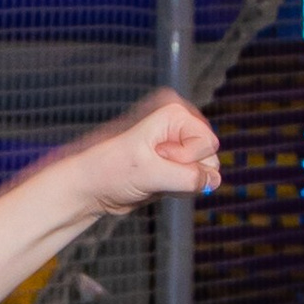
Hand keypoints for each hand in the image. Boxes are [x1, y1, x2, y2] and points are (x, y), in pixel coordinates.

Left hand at [81, 95, 220, 217]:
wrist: (91, 187)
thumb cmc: (110, 171)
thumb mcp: (149, 174)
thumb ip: (186, 177)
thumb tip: (213, 181)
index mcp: (174, 114)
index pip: (208, 143)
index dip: (186, 158)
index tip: (156, 157)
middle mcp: (179, 126)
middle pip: (210, 157)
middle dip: (185, 171)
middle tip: (153, 168)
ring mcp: (178, 147)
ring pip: (205, 172)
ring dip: (182, 183)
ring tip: (152, 176)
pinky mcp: (176, 166)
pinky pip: (194, 182)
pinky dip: (179, 189)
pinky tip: (156, 185)